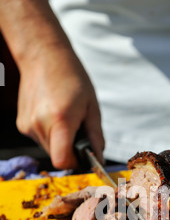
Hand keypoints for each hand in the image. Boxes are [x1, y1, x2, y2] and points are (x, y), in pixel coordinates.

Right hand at [17, 44, 104, 168]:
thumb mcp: (92, 106)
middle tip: (77, 130)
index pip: (62, 160)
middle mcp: (40, 124)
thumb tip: (99, 157)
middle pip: (57, 156)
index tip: (83, 156)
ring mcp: (28, 125)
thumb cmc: (71, 77)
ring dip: (59, 141)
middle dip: (70, 150)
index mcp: (60, 119)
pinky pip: (40, 139)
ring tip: (64, 118)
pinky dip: (49, 134)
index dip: (75, 162)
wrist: (43, 56)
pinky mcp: (22, 124)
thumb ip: (96, 135)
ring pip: (48, 149)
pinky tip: (52, 115)